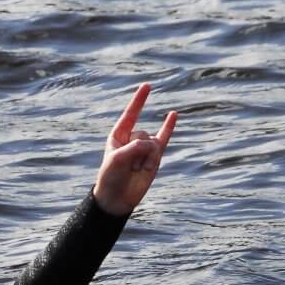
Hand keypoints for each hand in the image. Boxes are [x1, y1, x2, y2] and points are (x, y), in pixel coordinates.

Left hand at [93, 83, 176, 216]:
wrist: (118, 198)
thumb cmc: (111, 177)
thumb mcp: (117, 159)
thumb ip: (135, 147)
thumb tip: (154, 144)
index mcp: (117, 136)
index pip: (130, 114)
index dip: (139, 100)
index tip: (147, 86)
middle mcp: (131, 138)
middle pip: (142, 135)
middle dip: (137, 152)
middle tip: (128, 167)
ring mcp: (144, 146)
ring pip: (153, 144)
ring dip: (146, 159)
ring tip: (137, 171)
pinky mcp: (155, 156)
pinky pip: (164, 138)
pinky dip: (168, 127)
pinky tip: (172, 114)